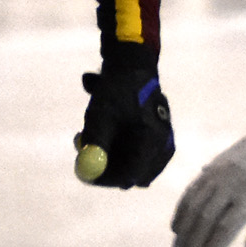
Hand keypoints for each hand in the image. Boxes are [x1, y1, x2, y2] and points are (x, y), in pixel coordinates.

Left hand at [74, 61, 173, 188]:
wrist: (133, 68)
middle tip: (83, 153)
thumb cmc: (117, 90)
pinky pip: (134, 157)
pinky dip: (118, 148)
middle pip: (130, 174)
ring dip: (109, 155)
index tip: (82, 172)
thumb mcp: (101, 116)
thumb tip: (86, 171)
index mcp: (152, 142)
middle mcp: (162, 148)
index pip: (128, 176)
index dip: (103, 177)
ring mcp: (162, 147)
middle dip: (105, 166)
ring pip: (130, 165)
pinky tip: (111, 125)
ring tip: (91, 130)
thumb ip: (96, 144)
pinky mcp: (157, 144)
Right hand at [171, 100, 245, 246]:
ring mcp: (218, 172)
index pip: (225, 228)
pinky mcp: (213, 166)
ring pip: (193, 203)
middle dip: (193, 244)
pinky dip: (182, 209)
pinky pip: (192, 189)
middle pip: (204, 218)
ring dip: (183, 229)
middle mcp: (230, 182)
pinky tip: (178, 226)